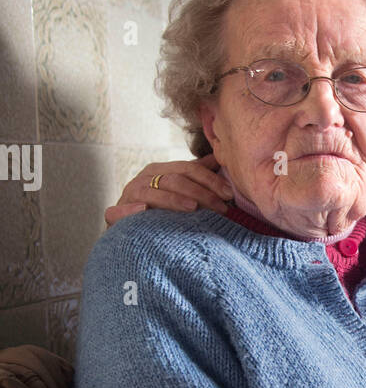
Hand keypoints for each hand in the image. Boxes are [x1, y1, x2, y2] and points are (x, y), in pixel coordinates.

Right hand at [104, 153, 232, 226]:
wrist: (128, 228)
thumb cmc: (159, 208)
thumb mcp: (178, 189)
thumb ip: (196, 175)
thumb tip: (219, 159)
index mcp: (160, 170)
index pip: (188, 169)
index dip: (210, 180)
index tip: (229, 194)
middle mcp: (144, 178)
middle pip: (174, 180)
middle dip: (200, 193)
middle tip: (221, 208)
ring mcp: (129, 195)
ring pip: (152, 194)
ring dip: (172, 200)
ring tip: (192, 209)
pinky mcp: (115, 213)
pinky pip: (118, 211)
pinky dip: (130, 211)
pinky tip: (143, 211)